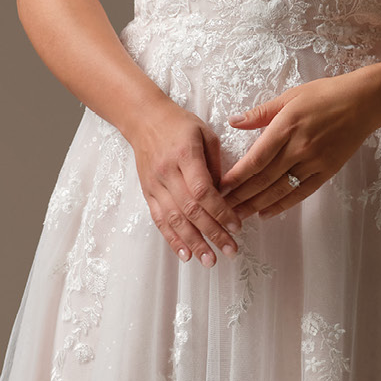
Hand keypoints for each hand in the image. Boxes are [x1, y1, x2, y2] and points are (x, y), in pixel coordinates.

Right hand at [126, 103, 242, 266]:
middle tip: (230, 251)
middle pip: (190, 210)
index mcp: (185, 155)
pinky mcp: (148, 193)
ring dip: (193, 243)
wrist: (143, 119)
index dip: (220, 211)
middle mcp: (167, 173)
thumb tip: (226, 195)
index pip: (203, 190)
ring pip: (174, 220)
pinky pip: (160, 220)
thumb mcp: (205, 134)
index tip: (236, 226)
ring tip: (209, 260)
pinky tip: (185, 254)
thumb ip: (216, 164)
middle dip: (212, 233)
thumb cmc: (179, 124)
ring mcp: (155, 185)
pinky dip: (172, 239)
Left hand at [218, 77, 377, 218]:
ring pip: (280, 189)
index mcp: (286, 127)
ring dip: (257, 205)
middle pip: (264, 179)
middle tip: (221, 209)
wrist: (365, 102)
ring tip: (238, 216)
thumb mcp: (290, 96)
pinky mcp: (327, 171)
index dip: (237, 177)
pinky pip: (301, 192)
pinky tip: (266, 213)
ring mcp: (314, 162)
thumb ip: (261, 113)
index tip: (220, 187)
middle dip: (241, 196)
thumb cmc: (326, 94)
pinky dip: (282, 205)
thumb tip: (233, 122)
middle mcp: (299, 148)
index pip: (256, 159)